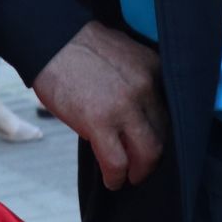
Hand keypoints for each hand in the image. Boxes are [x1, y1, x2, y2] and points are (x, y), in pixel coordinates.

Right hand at [30, 21, 167, 189]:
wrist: (51, 40)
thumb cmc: (81, 47)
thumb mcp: (124, 54)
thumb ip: (138, 79)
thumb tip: (140, 110)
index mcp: (153, 68)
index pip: (170, 110)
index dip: (161, 131)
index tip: (152, 141)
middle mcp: (145, 87)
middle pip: (163, 134)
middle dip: (154, 156)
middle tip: (143, 166)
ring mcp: (124, 106)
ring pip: (148, 153)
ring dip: (139, 171)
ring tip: (129, 176)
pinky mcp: (99, 122)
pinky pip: (117, 162)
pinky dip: (116, 177)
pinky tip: (112, 180)